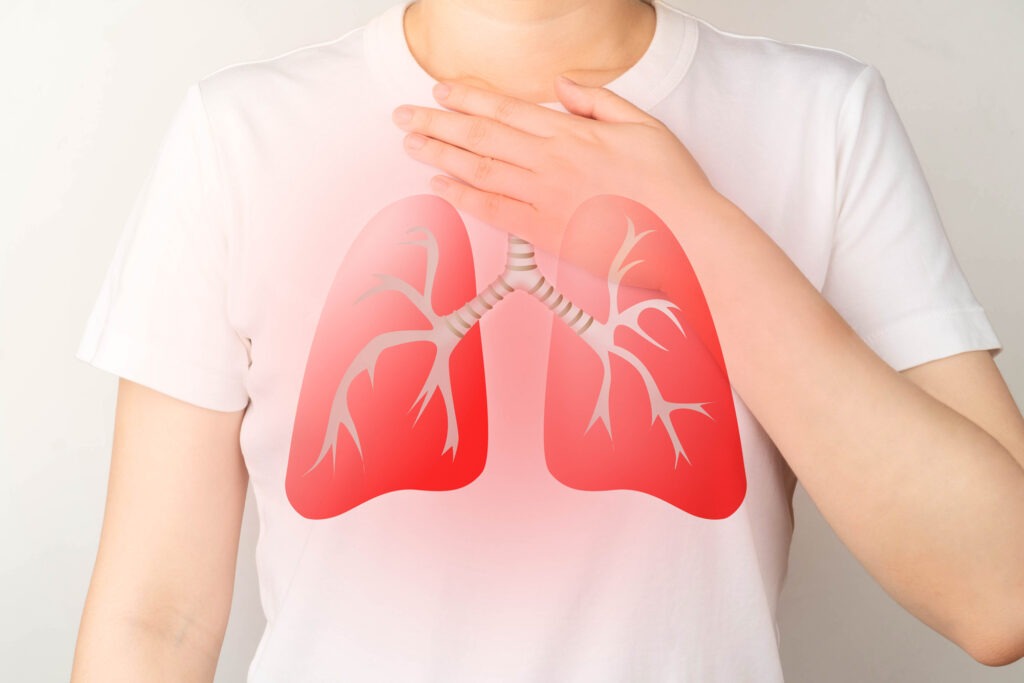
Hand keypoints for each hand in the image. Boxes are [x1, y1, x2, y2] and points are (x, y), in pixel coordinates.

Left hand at [391, 76, 721, 260]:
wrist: (684, 236)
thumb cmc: (670, 184)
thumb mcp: (643, 125)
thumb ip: (599, 101)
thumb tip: (563, 85)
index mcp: (572, 133)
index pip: (507, 108)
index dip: (469, 96)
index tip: (441, 90)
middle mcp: (551, 161)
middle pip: (482, 134)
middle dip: (438, 121)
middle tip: (405, 115)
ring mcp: (545, 197)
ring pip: (479, 169)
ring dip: (440, 154)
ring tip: (411, 143)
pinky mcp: (545, 232)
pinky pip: (493, 211)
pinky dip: (463, 197)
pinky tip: (440, 185)